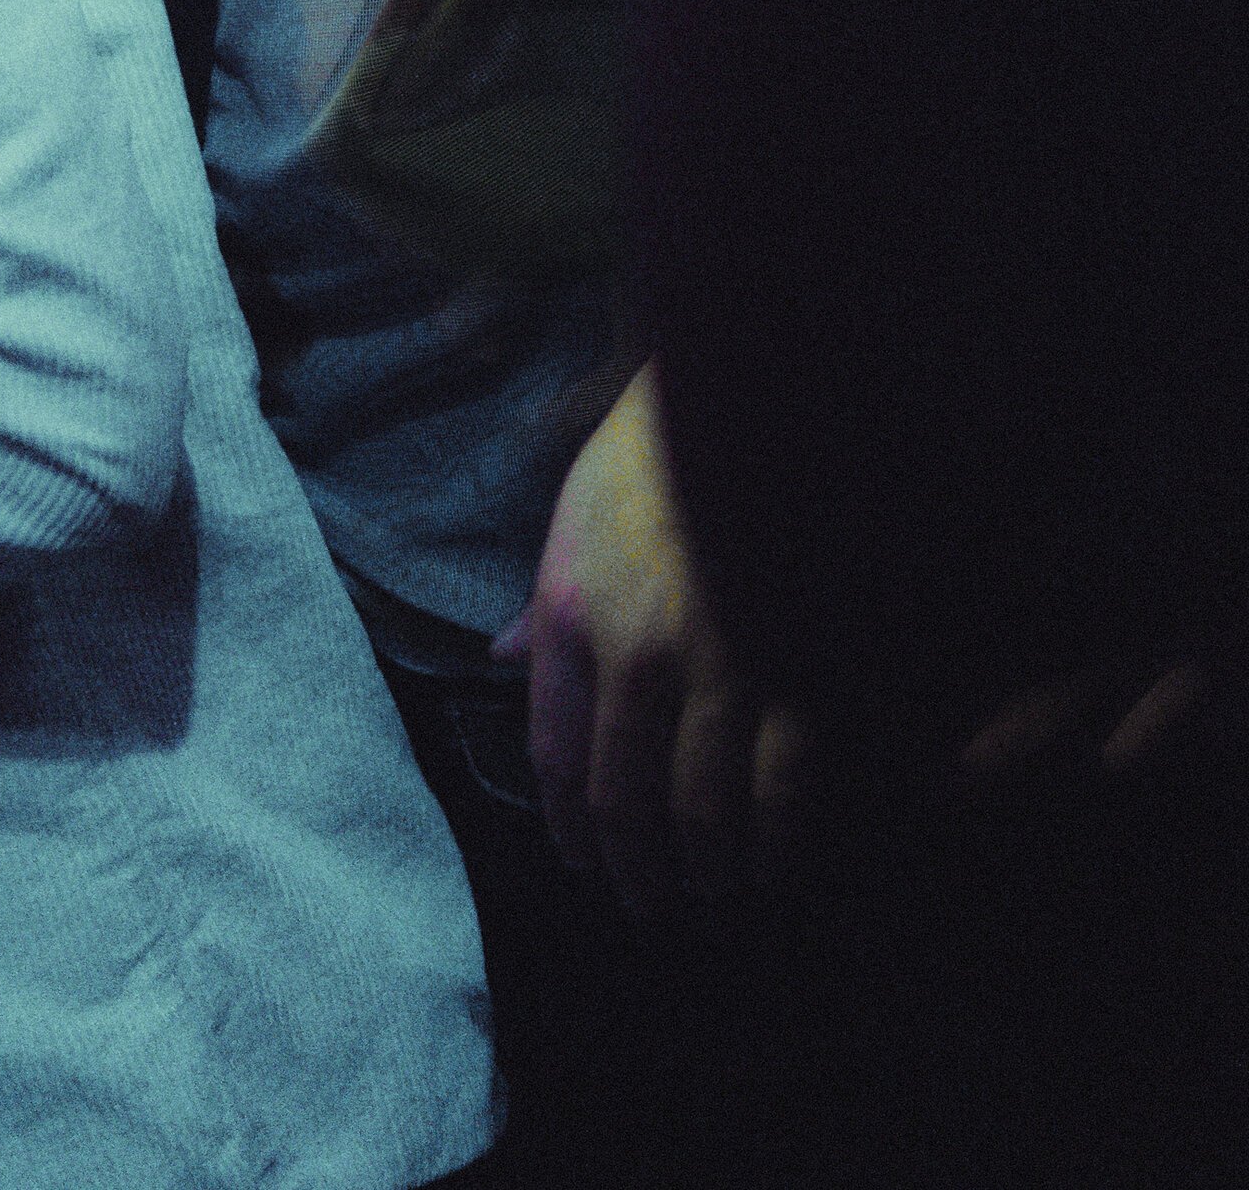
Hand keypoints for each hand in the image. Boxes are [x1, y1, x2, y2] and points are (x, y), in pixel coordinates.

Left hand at [506, 364, 814, 915]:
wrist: (762, 393)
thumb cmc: (663, 450)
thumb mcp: (577, 514)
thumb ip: (544, 604)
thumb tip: (498, 660)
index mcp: (573, 612)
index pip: (557, 756)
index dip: (571, 828)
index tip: (585, 864)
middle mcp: (637, 649)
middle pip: (627, 801)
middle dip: (638, 871)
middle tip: (653, 907)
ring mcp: (721, 663)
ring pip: (705, 809)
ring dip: (710, 869)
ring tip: (717, 889)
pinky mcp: (800, 667)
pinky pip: (783, 788)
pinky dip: (779, 841)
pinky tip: (778, 858)